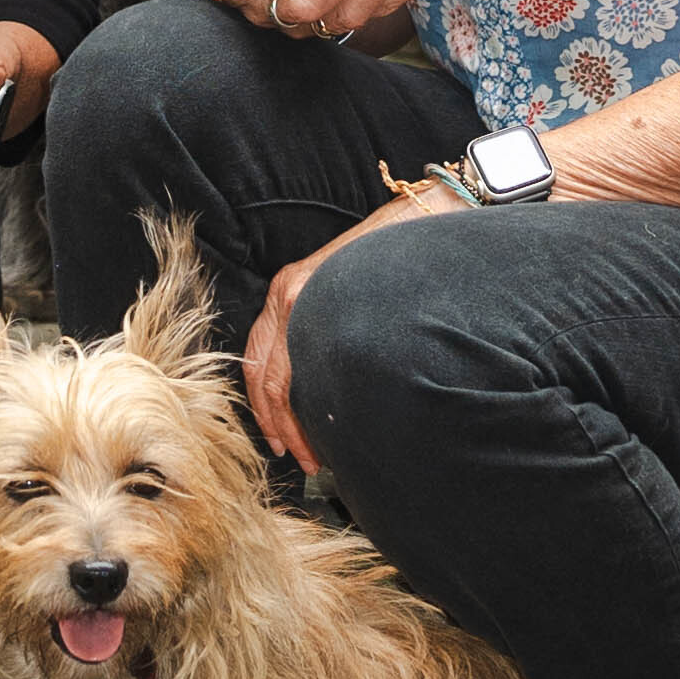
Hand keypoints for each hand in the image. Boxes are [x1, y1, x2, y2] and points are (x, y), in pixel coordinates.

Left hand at [238, 226, 370, 475]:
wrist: (421, 222)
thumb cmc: (387, 263)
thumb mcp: (342, 296)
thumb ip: (322, 333)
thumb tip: (319, 390)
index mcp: (286, 294)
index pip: (258, 362)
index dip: (264, 408)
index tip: (278, 439)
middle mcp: (286, 296)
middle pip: (264, 376)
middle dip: (278, 425)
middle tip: (298, 457)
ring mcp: (302, 295)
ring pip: (282, 375)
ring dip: (296, 421)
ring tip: (315, 453)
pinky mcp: (325, 296)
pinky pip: (309, 361)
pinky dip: (315, 400)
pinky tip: (330, 421)